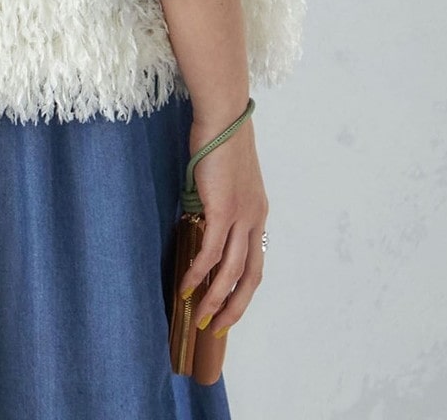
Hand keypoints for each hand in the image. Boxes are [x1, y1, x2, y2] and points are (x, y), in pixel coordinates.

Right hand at [177, 114, 267, 335]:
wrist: (223, 117)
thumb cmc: (220, 141)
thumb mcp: (226, 180)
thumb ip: (219, 204)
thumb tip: (200, 221)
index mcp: (258, 213)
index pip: (255, 262)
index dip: (242, 291)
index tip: (228, 308)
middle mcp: (255, 219)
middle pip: (250, 276)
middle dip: (234, 306)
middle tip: (217, 328)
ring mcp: (241, 216)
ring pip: (231, 271)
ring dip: (215, 297)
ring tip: (199, 315)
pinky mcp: (223, 210)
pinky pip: (212, 252)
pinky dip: (199, 272)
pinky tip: (187, 284)